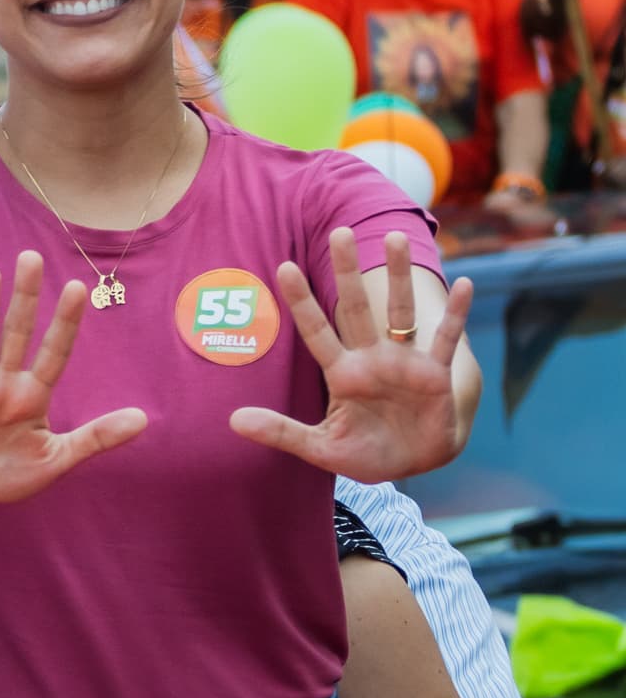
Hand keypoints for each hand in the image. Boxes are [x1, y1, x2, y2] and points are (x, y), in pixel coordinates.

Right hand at [0, 252, 148, 501]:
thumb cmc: (12, 472)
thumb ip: (97, 437)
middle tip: (31, 257)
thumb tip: (144, 419)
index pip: (54, 352)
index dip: (65, 322)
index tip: (77, 287)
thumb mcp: (59, 458)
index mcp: (33, 396)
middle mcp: (4, 384)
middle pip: (17, 333)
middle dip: (25, 298)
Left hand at [231, 229, 473, 481]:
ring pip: (400, 313)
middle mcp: (371, 359)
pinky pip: (446, 339)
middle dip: (347, 272)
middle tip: (339, 231)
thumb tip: (232, 421)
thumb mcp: (321, 448)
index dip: (302, 300)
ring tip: (396, 237)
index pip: (315, 330)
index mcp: (341, 373)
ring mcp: (404, 363)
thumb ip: (281, 432)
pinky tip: (465, 284)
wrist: (412, 466)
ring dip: (400, 277)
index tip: (284, 266)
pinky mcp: (435, 375)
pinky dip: (456, 314)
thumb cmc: (365, 454)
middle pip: (355, 308)